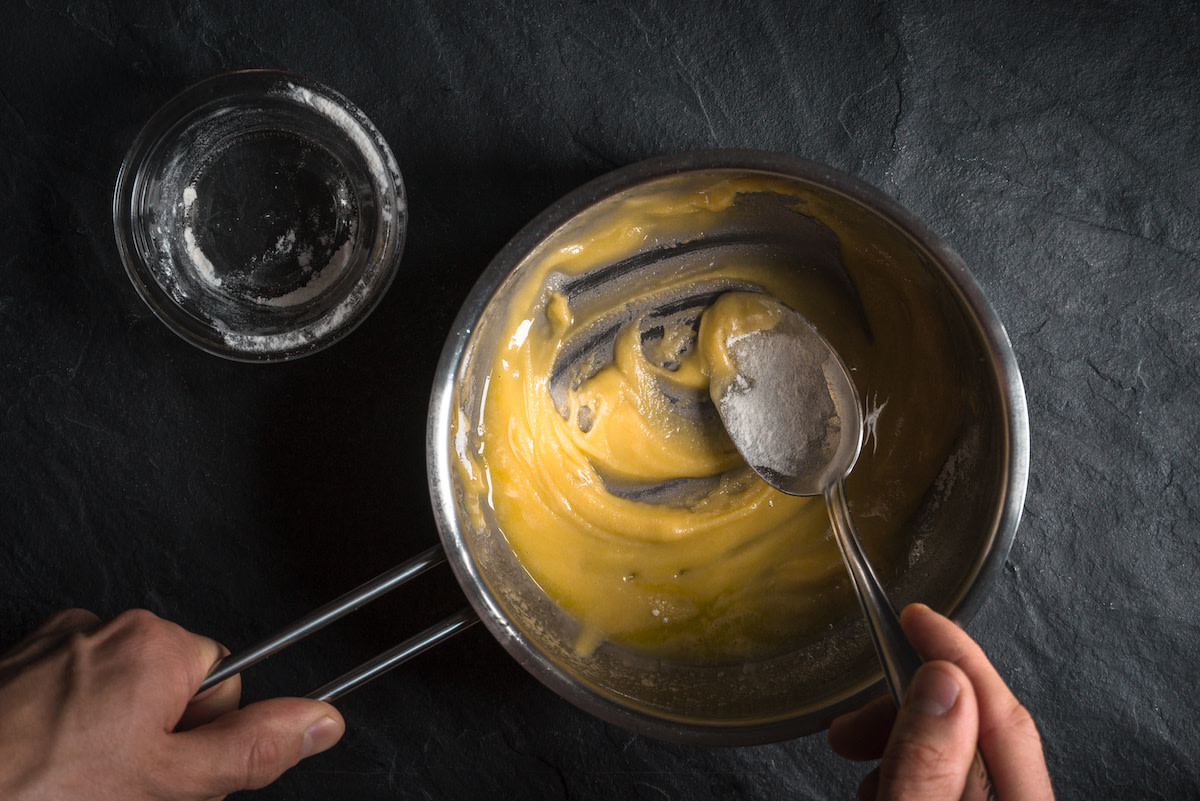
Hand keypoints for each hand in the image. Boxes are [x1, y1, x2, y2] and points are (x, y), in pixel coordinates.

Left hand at [0, 608, 344, 800]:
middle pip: (173, 688)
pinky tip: (46, 763)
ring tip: (73, 780)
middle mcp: (106, 627)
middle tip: (119, 785)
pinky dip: (68, 726)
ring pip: (120, 694)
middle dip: (159, 740)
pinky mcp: (17, 661)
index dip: (202, 742)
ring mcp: (55, 642)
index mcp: (156, 645)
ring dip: (112, 737)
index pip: (227, 685)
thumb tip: (323, 720)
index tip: (167, 771)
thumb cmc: (38, 793)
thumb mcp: (166, 787)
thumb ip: (253, 749)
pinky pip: (72, 689)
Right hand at [828, 603, 1053, 800]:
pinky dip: (912, 768)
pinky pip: (952, 783)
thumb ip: (925, 761)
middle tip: (858, 717)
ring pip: (960, 754)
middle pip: (978, 728)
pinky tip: (880, 783)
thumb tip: (941, 682)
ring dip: (902, 738)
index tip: (916, 618)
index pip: (999, 711)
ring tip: (856, 752)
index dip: (954, 653)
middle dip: (909, 704)